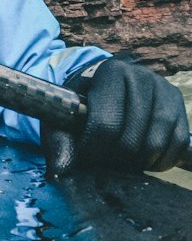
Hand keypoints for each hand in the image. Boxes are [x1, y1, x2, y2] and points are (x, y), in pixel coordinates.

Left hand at [42, 54, 188, 176]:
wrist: (107, 90)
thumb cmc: (82, 107)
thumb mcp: (64, 119)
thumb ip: (60, 142)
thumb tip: (60, 169)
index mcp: (110, 72)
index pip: (106, 124)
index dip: (94, 150)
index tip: (86, 156)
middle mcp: (142, 76)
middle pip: (131, 138)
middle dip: (115, 158)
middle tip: (105, 160)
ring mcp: (165, 91)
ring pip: (155, 143)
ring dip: (138, 162)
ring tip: (122, 161)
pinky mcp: (180, 107)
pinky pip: (177, 144)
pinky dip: (160, 161)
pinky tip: (143, 160)